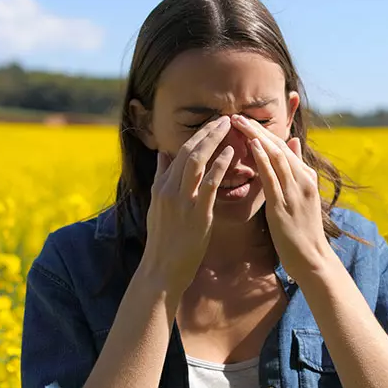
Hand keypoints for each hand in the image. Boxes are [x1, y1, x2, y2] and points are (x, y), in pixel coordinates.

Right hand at [140, 116, 234, 294]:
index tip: (212, 123)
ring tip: (228, 126)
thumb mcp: (156, 205)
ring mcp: (182, 200)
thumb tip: (163, 153)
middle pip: (188, 151)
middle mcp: (169, 189)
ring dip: (213, 140)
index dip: (197, 136)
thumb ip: (160, 178)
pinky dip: (220, 165)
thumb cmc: (163, 241)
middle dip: (207, 132)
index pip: (180, 152)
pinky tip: (231, 152)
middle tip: (224, 118)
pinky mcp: (196, 213)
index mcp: (161, 186)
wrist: (161, 269)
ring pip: (197, 161)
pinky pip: (209, 183)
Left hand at [230, 114, 336, 279]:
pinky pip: (272, 177)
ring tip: (240, 123)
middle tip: (237, 115)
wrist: (312, 258)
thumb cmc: (303, 231)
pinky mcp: (284, 205)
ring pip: (276, 156)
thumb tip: (293, 143)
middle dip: (258, 129)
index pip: (283, 147)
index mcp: (306, 177)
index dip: (264, 132)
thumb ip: (296, 170)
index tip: (246, 120)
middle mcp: (302, 180)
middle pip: (278, 147)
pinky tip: (251, 145)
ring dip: (256, 137)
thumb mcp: (302, 197)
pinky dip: (262, 159)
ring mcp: (294, 192)